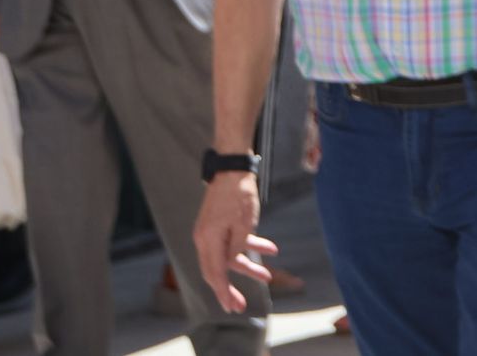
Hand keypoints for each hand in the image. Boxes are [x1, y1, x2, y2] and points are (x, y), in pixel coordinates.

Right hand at [193, 171, 277, 312]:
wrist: (233, 168)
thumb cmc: (239, 194)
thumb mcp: (244, 223)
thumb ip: (237, 247)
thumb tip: (233, 264)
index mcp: (207, 240)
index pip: (215, 273)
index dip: (224, 293)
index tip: (232, 307)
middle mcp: (205, 238)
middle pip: (217, 270)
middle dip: (230, 288)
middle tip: (241, 306)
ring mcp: (210, 232)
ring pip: (228, 257)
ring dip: (247, 265)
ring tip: (268, 274)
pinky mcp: (218, 226)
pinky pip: (232, 242)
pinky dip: (249, 245)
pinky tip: (271, 249)